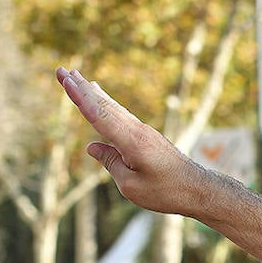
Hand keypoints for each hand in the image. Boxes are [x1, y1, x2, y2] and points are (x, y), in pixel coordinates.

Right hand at [56, 67, 205, 216]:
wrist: (201, 190)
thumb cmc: (168, 192)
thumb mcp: (132, 186)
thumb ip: (111, 163)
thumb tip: (93, 147)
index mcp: (131, 141)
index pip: (99, 115)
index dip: (80, 97)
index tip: (65, 79)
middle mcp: (137, 130)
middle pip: (104, 105)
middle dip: (81, 87)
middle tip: (61, 70)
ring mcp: (144, 131)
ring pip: (113, 107)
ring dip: (93, 92)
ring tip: (76, 76)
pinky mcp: (148, 136)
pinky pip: (122, 114)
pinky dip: (108, 103)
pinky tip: (101, 97)